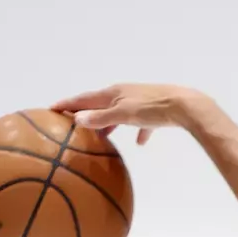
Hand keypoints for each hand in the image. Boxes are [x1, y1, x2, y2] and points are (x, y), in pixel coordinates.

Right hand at [51, 82, 205, 146]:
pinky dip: (137, 130)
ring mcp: (140, 101)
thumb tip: (77, 119)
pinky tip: (140, 143)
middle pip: (100, 104)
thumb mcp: (124, 114)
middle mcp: (124, 93)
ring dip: (109, 123)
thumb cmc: (153, 109)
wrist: (186, 106)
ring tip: (102, 137)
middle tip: (71, 123)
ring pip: (119, 113)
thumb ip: (101, 118)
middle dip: (86, 113)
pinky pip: (141, 122)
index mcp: (113, 93)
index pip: (84, 99)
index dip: (68, 104)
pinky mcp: (155, 111)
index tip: (51, 109)